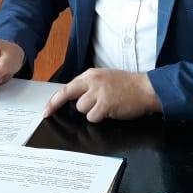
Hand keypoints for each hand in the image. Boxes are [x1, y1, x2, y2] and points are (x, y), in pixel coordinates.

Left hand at [43, 69, 161, 122]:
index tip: (47, 110)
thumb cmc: (127, 86)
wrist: (146, 88)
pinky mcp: (105, 104)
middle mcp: (92, 81)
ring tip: (104, 107)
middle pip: (67, 94)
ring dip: (90, 112)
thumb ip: (89, 86)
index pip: (67, 87)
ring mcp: (98, 92)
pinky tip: (110, 112)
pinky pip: (93, 117)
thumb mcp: (105, 79)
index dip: (55, 100)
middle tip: (49, 113)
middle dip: (56, 105)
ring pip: (81, 109)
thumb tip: (75, 99)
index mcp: (91, 75)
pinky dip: (99, 118)